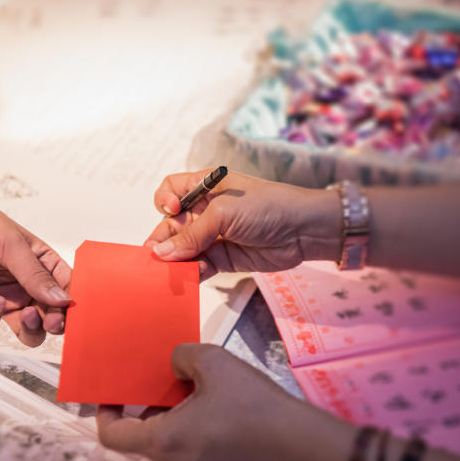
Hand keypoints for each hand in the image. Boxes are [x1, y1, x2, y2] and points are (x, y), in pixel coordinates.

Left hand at [0, 186, 71, 346]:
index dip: (73, 301)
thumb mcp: (9, 244)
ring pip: (26, 328)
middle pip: (50, 313)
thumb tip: (63, 300)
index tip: (76, 311)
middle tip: (53, 322)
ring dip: (31, 328)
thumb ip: (35, 275)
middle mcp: (23, 282)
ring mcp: (0, 297)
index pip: (65, 286)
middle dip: (55, 321)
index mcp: (38, 262)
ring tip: (26, 317)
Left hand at [96, 344, 351, 460]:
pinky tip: (214, 402)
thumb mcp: (213, 363)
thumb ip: (181, 356)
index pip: (111, 436)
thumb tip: (173, 364)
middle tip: (161, 376)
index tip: (113, 392)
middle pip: (140, 436)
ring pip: (166, 440)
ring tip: (194, 384)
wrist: (300, 444)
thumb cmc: (253, 405)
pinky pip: (187, 447)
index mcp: (163, 442)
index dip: (105, 412)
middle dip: (146, 404)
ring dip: (171, 413)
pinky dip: (189, 425)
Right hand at [144, 170, 341, 278]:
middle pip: (172, 225)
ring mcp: (214, 235)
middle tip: (156, 257)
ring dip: (176, 260)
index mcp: (205, 187)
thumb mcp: (224, 214)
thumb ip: (192, 235)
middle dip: (163, 240)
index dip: (165, 200)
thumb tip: (161, 253)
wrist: (303, 230)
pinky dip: (193, 272)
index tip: (172, 211)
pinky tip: (196, 273)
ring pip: (183, 249)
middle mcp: (206, 210)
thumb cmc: (266, 207)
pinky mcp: (223, 258)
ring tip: (175, 270)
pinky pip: (199, 266)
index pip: (171, 190)